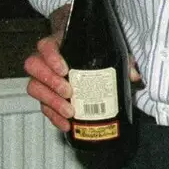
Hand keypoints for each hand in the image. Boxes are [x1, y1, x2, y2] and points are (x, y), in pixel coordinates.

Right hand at [23, 31, 139, 133]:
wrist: (83, 57)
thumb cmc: (92, 52)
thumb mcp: (108, 51)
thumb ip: (122, 59)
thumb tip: (134, 76)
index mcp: (58, 45)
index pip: (45, 46)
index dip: (51, 57)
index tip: (64, 69)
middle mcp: (45, 61)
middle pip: (34, 67)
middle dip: (50, 81)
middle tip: (69, 92)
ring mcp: (42, 79)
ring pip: (34, 88)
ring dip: (50, 101)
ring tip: (69, 112)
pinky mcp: (45, 96)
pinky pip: (42, 106)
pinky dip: (53, 116)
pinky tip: (66, 124)